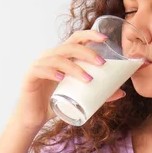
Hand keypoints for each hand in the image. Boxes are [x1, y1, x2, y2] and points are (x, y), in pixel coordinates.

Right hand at [10, 30, 125, 132]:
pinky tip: (61, 78)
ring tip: (88, 79)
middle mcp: (50, 56)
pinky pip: (41, 69)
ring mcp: (39, 64)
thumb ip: (98, 94)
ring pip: (58, 58)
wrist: (35, 117)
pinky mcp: (30, 76)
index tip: (105, 39)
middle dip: (87, 52)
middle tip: (102, 64)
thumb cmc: (57, 103)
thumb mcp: (80, 97)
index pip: (76, 38)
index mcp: (62, 56)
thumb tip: (121, 93)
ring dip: (75, 67)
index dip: (89, 35)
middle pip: (69, 45)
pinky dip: (52, 72)